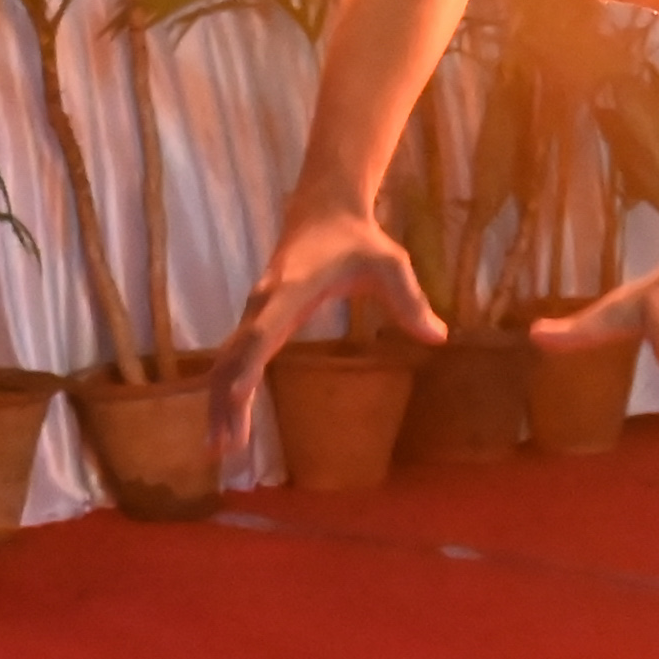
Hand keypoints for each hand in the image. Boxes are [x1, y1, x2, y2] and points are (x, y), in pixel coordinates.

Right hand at [209, 198, 440, 458]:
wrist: (321, 209)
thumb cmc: (357, 238)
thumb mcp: (391, 263)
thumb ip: (410, 300)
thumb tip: (439, 337)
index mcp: (291, 290)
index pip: (262, 331)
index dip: (248, 364)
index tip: (237, 396)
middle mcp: (262, 304)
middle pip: (235, 358)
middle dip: (225, 402)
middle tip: (224, 448)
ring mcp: (255, 313)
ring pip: (227, 362)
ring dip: (219, 404)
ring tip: (219, 449)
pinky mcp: (256, 321)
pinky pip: (234, 360)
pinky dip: (226, 391)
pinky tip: (228, 423)